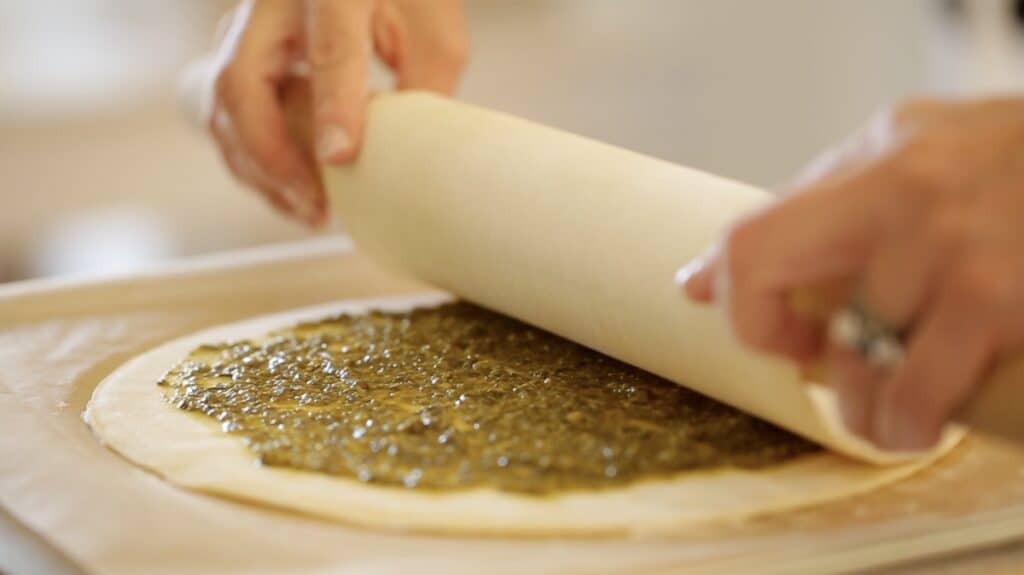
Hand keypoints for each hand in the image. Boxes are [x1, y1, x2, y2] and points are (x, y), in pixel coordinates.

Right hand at [208, 0, 467, 225]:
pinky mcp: (238, 54)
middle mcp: (272, 2)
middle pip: (241, 83)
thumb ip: (424, 81)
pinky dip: (257, 160)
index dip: (333, 106)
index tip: (340, 158)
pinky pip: (229, 115)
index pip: (330, 47)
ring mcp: (245, 28)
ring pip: (224, 107)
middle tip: (316, 206)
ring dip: (261, 169)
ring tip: (311, 213)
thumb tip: (403, 154)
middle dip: (272, 157)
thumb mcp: (433, 26)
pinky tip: (297, 193)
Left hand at [678, 97, 1023, 450]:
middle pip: (780, 287)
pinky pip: (919, 391)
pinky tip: (921, 424)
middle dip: (796, 356)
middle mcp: (905, 193)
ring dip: (865, 410)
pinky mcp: (1002, 300)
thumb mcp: (913, 152)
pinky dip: (909, 423)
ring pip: (854, 361)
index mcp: (876, 158)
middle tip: (835, 375)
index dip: (745, 307)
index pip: (752, 240)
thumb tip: (700, 281)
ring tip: (890, 416)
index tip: (785, 335)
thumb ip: (813, 207)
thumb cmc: (1011, 165)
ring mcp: (956, 247)